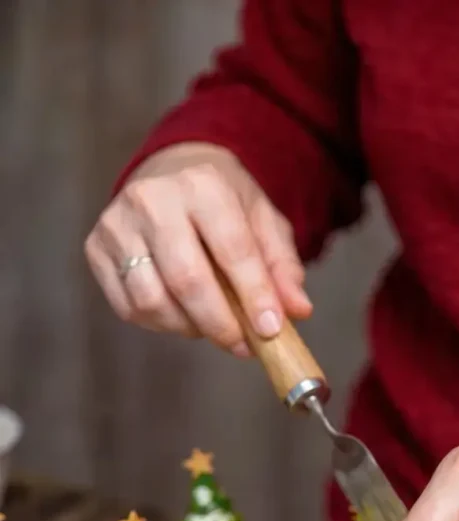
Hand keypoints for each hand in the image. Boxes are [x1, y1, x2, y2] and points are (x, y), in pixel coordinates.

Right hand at [85, 143, 310, 354]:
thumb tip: (297, 311)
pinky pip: (129, 307)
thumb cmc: (222, 204)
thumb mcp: (261, 222)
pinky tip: (181, 315)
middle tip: (241, 345)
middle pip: (187, 280)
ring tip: (211, 325)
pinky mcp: (96, 248)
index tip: (270, 330)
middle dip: (220, 323)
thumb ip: (281, 266)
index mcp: (202, 184)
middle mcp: (152, 199)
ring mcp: (117, 223)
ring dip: (188, 327)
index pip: (231, 249)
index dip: (254, 295)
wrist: (169, 172)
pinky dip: (160, 323)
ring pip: (153, 300)